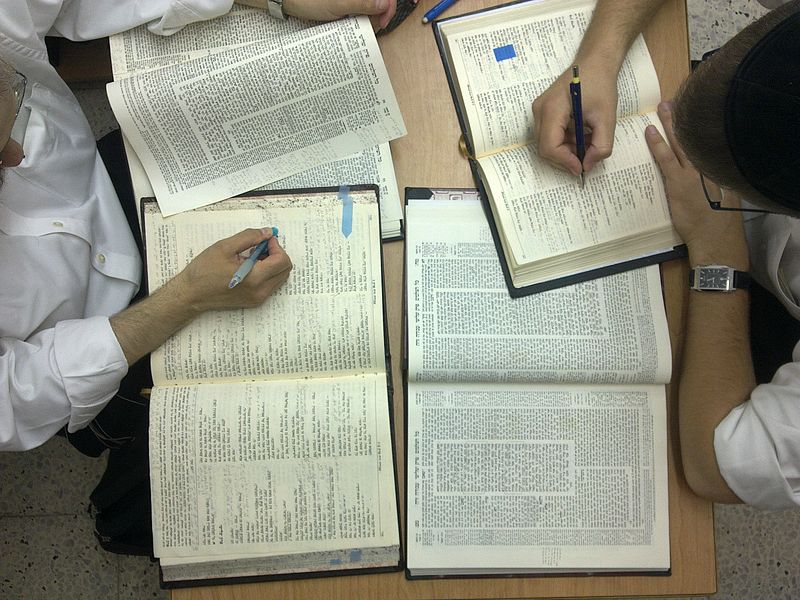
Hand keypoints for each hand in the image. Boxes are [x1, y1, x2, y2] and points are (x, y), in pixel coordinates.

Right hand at [173, 228, 292, 312]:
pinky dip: (266, 272)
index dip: (276, 246)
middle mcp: (260, 291)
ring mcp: (258, 298)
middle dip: (276, 254)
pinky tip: (249, 266)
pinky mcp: (254, 301)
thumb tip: (268, 232)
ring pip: (280, 277)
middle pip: (285, 270)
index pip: (282, 261)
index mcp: (254, 278)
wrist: (191, 295)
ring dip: (272, 263)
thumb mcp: (224, 247)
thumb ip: (249, 237)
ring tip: (252, 256)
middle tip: (260, 246)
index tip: (265, 239)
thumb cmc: (204, 272)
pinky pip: (271, 284)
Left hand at [284, 0, 397, 28]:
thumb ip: (362, 3)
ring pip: (372, 8)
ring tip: (361, 27)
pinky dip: (362, 20)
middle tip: (372, 27)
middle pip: (380, 2)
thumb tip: (383, 4)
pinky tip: (356, 26)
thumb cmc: (308, 0)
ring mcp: (353, 0)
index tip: (383, 21)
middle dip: (380, 15)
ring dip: (371, 20)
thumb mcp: (338, 4)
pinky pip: (362, 12)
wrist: (290, 3)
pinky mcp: (348, 5)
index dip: (388, 7)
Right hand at [532, 62, 618, 175]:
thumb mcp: (607, 118)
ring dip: (566, 152)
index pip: (549, 146)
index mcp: (552, 109)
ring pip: (546, 144)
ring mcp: (539, 111)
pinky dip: (564, 143)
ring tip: (586, 145)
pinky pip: (549, 136)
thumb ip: (601, 146)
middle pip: (545, 148)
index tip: (581, 167)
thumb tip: (588, 165)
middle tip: (585, 159)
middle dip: (565, 159)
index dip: (564, 161)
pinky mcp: (543, 112)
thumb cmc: (600, 85)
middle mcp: (540, 111)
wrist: (595, 63)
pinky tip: (580, 137)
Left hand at [645, 101, 747, 265]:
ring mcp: (692, 173)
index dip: (695, 129)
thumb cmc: (718, 224)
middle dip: (682, 119)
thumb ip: (712, 185)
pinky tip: (649, 132)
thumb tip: (703, 179)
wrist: (716, 238)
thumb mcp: (722, 198)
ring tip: (662, 107)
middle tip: (673, 101)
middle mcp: (706, 167)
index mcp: (716, 169)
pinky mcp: (678, 183)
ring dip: (670, 124)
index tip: (689, 114)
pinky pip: (665, 159)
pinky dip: (657, 144)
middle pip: (693, 138)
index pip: (703, 145)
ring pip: (680, 143)